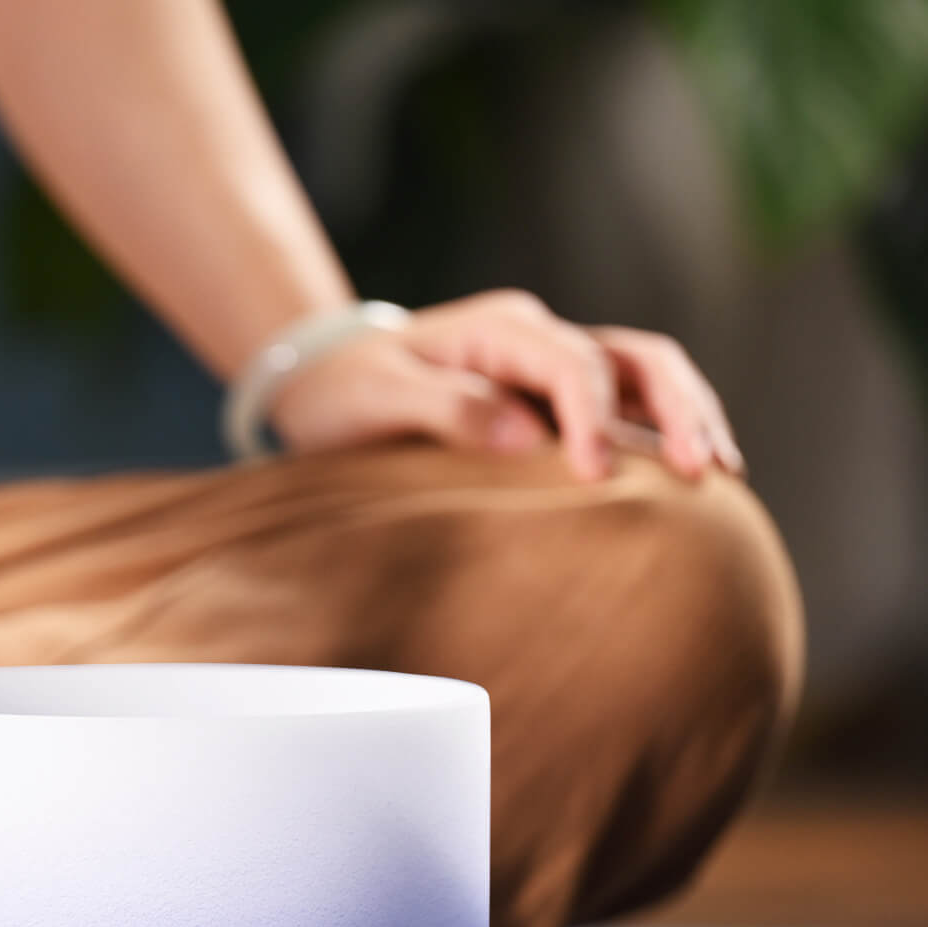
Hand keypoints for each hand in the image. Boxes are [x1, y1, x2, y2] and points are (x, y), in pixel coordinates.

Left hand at [266, 289, 743, 482]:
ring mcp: (550, 365)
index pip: (570, 366)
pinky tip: (690, 477)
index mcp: (498, 330)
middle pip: (635, 357)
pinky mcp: (553, 397)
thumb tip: (523, 439)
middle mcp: (537, 338)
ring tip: (721, 474)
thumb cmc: (344, 391)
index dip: (592, 419)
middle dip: (677, 409)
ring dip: (688, 417)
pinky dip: (663, 433)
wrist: (324, 379)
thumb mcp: (378, 397)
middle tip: (703, 471)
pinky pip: (626, 405)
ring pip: (645, 375)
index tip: (598, 475)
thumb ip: (446, 410)